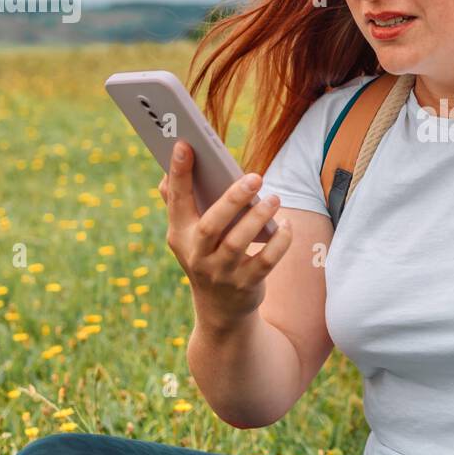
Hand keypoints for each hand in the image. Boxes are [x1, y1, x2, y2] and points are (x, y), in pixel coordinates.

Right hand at [158, 140, 292, 329]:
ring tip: (274, 198)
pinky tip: (286, 224)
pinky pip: (265, 262)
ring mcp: (221, 273)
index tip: (184, 144)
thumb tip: (167, 173)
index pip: (177, 201)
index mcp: (180, 235)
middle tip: (255, 177)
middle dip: (232, 199)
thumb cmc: (207, 256)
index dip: (179, 173)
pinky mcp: (245, 285)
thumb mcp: (188, 235)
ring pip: (239, 243)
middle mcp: (197, 255)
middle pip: (212, 225)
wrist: (220, 310)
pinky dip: (280, 242)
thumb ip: (179, 204)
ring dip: (259, 217)